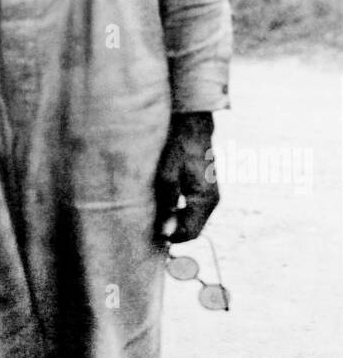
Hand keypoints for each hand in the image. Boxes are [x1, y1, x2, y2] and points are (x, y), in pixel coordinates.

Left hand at [153, 111, 217, 243]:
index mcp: (206, 199)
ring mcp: (208, 194)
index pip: (190, 234)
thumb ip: (168, 203)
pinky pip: (188, 206)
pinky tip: (159, 197)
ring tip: (151, 205)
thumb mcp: (167, 172)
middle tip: (145, 217)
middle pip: (189, 228)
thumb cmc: (178, 142)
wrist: (191, 120)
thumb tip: (166, 233)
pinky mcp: (201, 187)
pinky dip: (174, 207)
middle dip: (169, 227)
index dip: (169, 237)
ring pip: (188, 218)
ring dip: (170, 217)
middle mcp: (211, 200)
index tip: (148, 230)